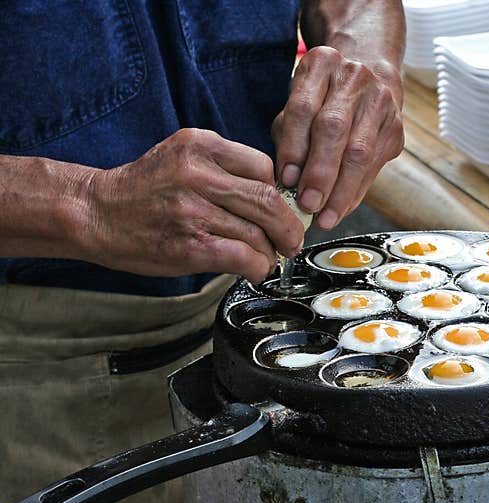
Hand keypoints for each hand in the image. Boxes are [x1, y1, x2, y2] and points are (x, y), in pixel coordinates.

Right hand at [85, 129, 303, 282]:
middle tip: (291, 240)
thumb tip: (276, 197)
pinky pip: (243, 257)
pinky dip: (258, 267)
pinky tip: (253, 268)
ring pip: (258, 233)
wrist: (96, 213)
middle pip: (268, 200)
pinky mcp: (190, 245)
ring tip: (266, 256)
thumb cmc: (145, 190)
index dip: (281, 194)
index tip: (283, 210)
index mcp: (201, 145)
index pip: (264, 166)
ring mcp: (193, 210)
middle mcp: (197, 173)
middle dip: (288, 226)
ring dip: (270, 251)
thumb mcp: (184, 158)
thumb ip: (225, 169)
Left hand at [272, 46, 403, 229]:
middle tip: (307, 205)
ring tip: (325, 217)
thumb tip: (288, 183)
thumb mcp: (298, 103)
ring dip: (341, 191)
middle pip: (334, 129)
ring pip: (360, 152)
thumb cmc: (322, 97)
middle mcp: (354, 78)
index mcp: (322, 64)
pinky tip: (341, 208)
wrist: (370, 74)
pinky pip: (374, 166)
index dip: (294, 148)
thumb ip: (289, 137)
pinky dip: (355, 191)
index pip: (303, 108)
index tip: (286, 181)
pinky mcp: (396, 128)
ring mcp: (381, 102)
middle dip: (320, 173)